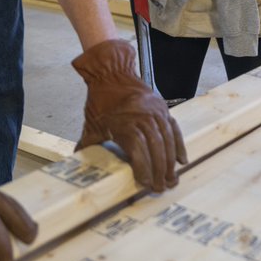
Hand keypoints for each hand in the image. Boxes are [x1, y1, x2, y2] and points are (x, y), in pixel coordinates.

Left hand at [72, 39, 187, 191]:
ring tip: (172, 178)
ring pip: (167, 139)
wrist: (112, 72)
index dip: (144, 168)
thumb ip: (88, 144)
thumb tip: (79, 162)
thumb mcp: (92, 123)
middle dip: (160, 170)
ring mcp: (155, 112)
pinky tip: (181, 159)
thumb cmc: (101, 99)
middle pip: (156, 147)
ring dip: (170, 161)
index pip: (138, 149)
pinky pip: (174, 128)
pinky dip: (178, 144)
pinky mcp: (162, 108)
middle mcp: (142, 117)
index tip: (146, 183)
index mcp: (123, 123)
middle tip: (162, 187)